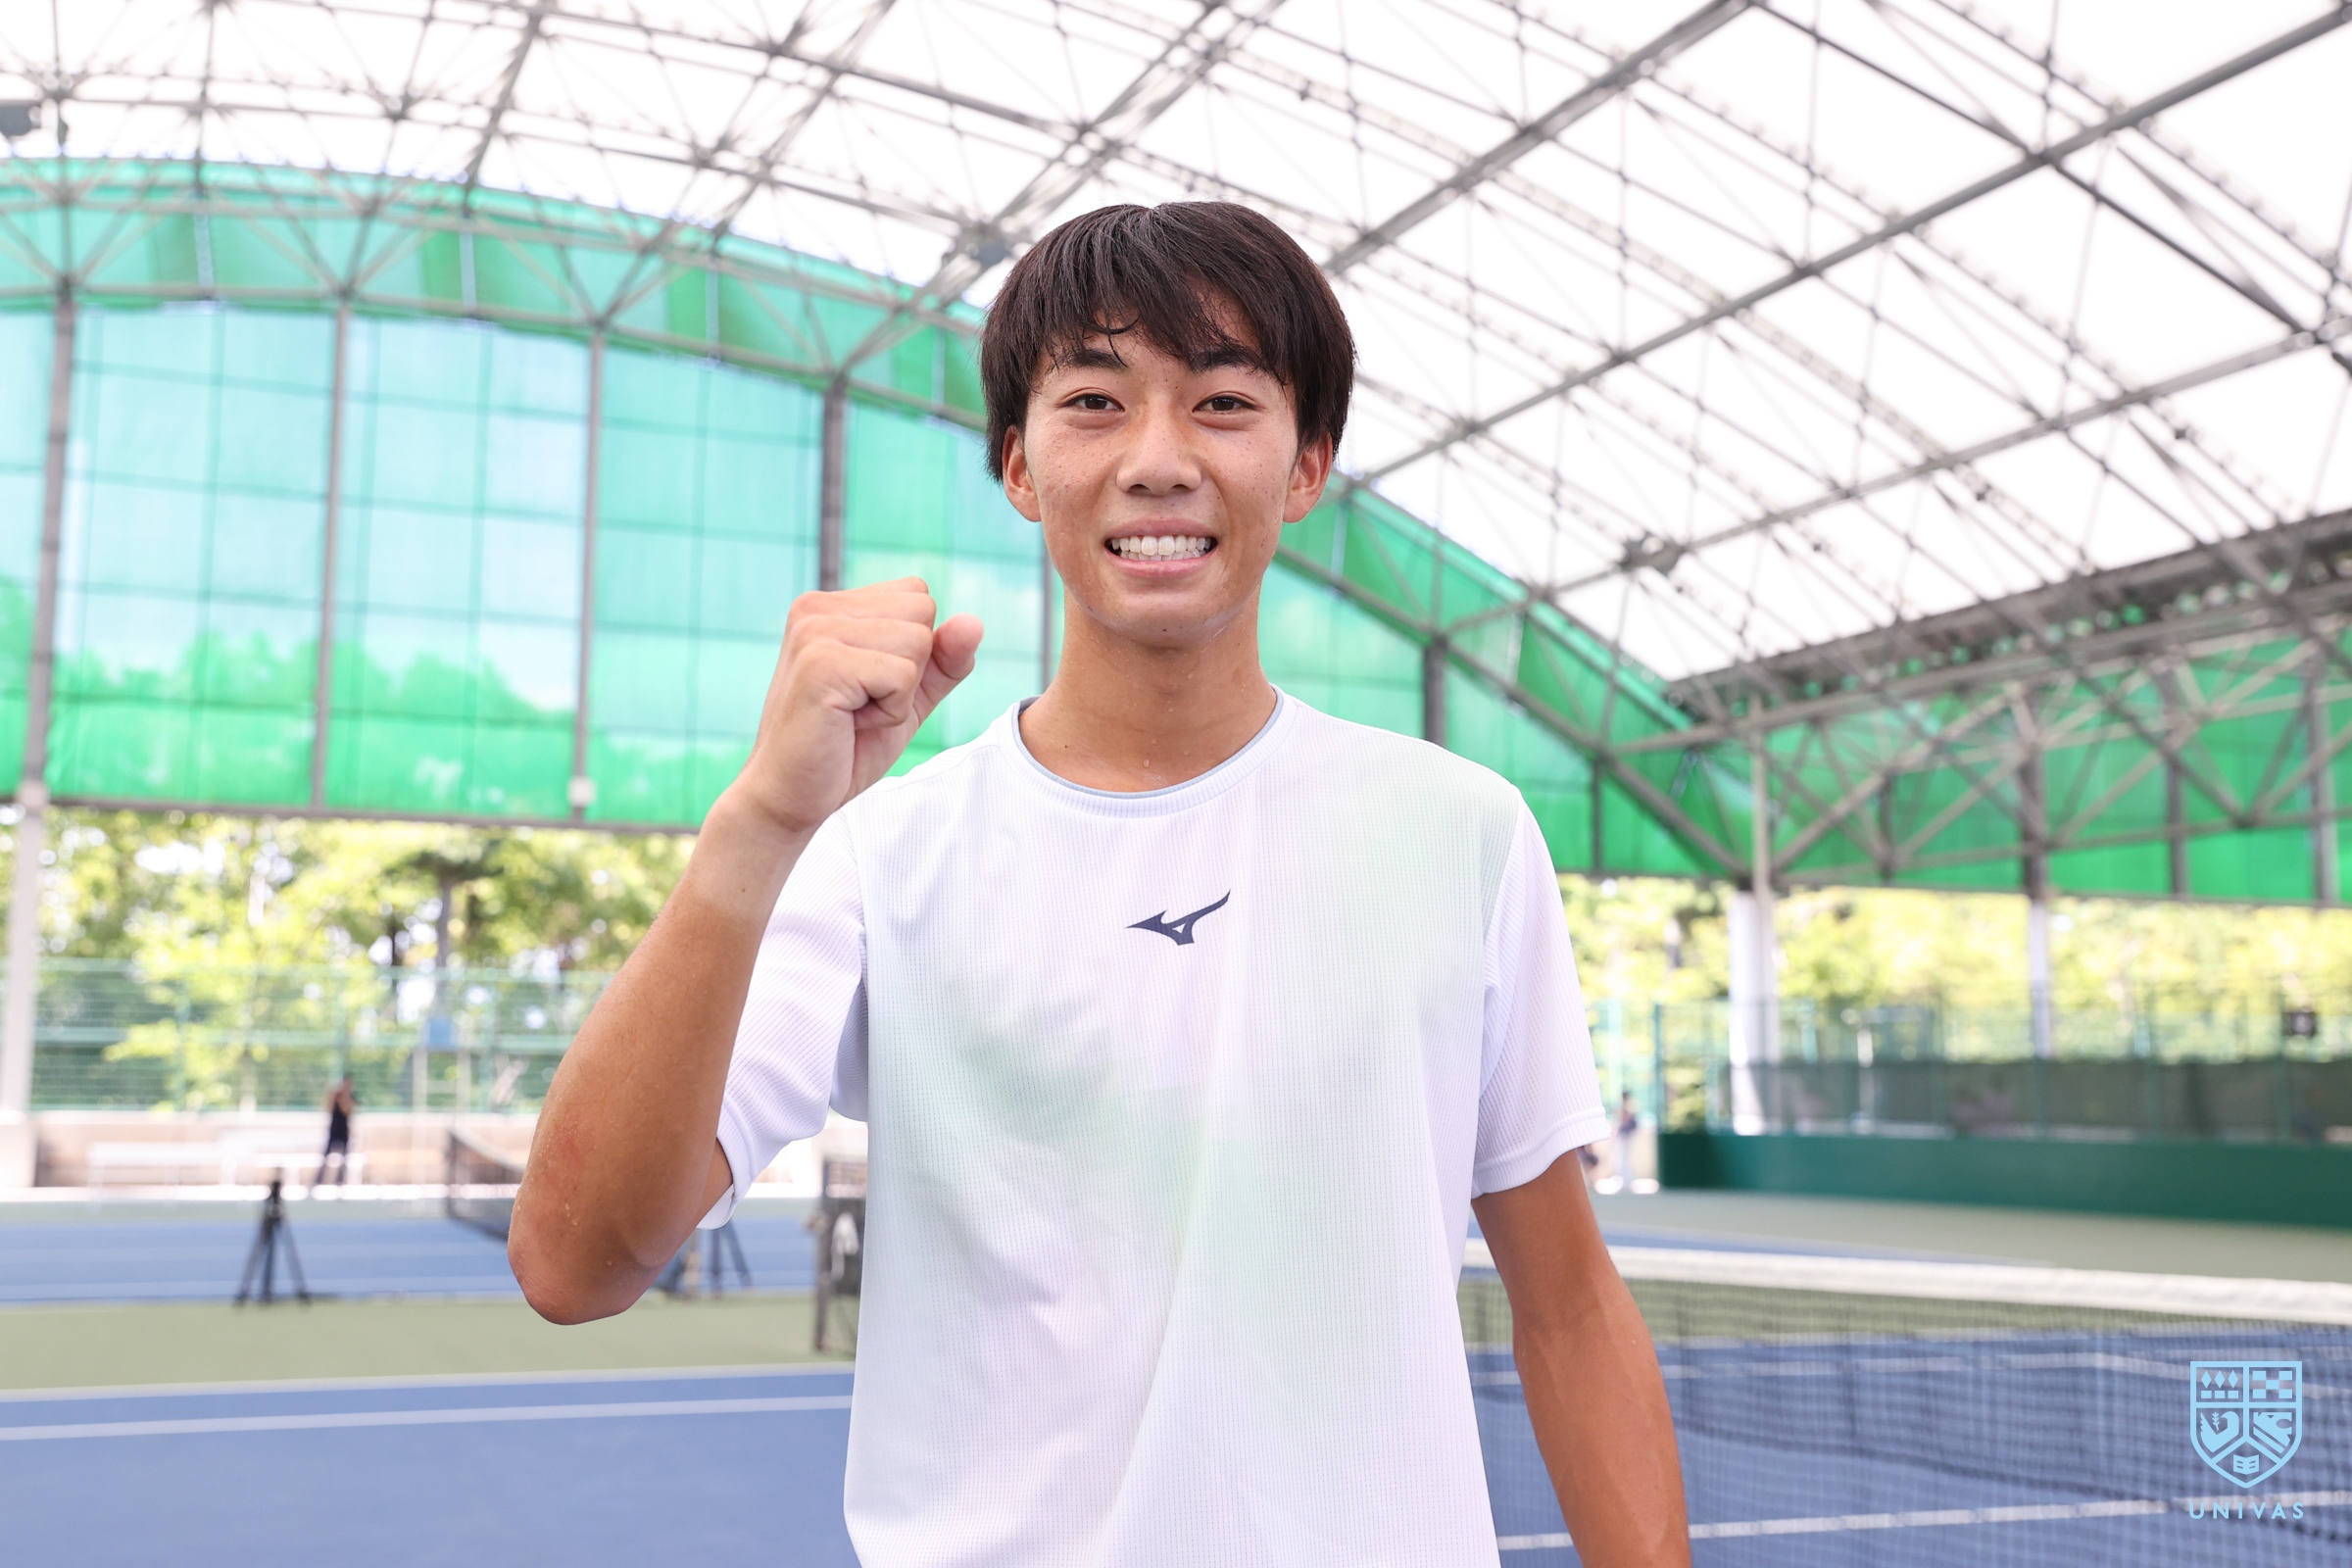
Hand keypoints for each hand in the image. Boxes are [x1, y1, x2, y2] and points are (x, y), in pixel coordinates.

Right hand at [727, 578, 982, 838]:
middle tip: (859, 705)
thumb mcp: (908, 697)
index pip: (918, 595)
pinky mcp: (820, 664)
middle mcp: (817, 608)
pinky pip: (902, 676)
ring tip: (852, 714)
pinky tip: (848, 724)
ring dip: (898, 695)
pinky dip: (890, 712)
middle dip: (909, 671)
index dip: (913, 652)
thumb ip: (944, 659)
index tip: (867, 686)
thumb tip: (974, 621)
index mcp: (831, 605)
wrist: (791, 797)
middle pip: (922, 613)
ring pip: (918, 642)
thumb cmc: (846, 746)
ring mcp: (814, 631)